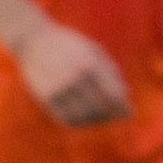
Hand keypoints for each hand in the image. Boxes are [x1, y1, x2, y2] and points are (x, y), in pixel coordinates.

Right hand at [15, 19, 132, 128]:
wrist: (33, 41)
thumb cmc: (70, 45)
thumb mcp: (94, 51)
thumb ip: (111, 72)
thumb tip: (125, 95)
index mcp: (91, 65)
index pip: (113, 95)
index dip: (123, 108)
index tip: (129, 115)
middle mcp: (75, 79)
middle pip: (100, 108)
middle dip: (111, 115)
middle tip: (115, 116)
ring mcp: (59, 89)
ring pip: (84, 116)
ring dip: (95, 120)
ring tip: (100, 117)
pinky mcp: (46, 97)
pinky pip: (66, 118)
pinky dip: (78, 122)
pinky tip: (84, 118)